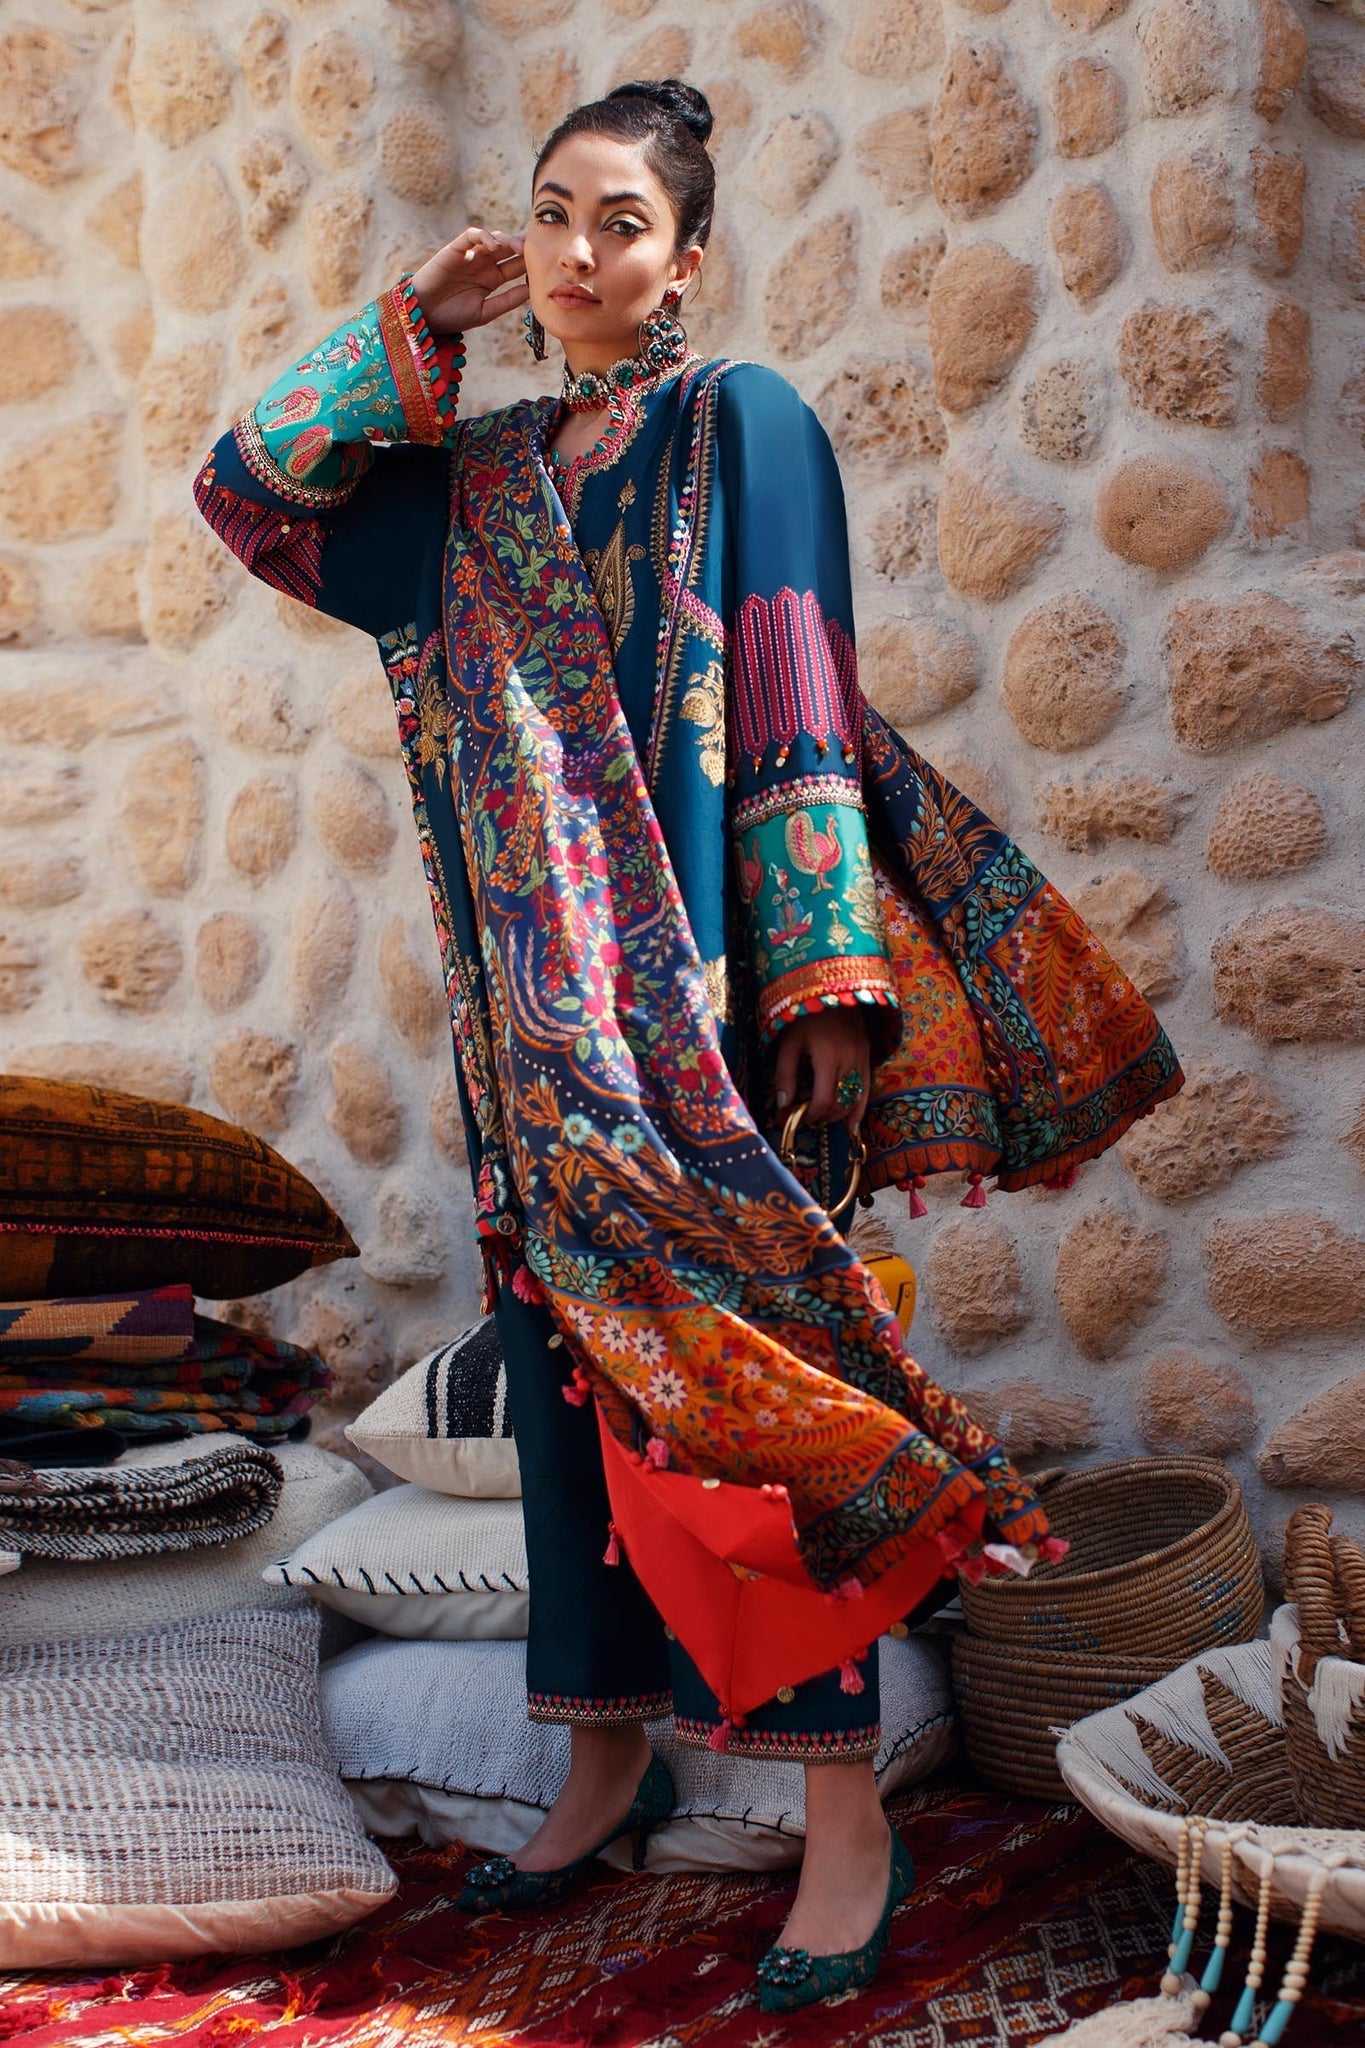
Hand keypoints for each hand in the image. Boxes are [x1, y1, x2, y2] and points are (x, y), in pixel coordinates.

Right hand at [411, 227, 528, 336]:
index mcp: (492, 279)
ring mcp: (470, 255)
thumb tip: (530, 291)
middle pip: (508, 249)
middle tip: (539, 247)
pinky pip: (471, 236)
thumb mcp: (485, 312)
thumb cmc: (452, 316)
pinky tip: (494, 246)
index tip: (546, 264)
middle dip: (523, 246)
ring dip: (508, 240)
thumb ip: (506, 301)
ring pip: (494, 239)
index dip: (530, 263)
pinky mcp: (455, 249)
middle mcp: (483, 264)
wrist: (424, 316)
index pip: (515, 266)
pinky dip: (484, 236)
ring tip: (519, 248)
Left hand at [774, 1010, 871, 1131]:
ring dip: (835, 1115)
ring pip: (853, 1101)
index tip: (789, 1118)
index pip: (822, 1100)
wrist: (834, 990)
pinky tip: (852, 1129)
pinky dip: (858, 1111)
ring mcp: (863, 1060)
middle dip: (818, 1117)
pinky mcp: (868, 1058)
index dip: (806, 1116)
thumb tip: (783, 1107)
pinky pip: (866, 1091)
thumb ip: (785, 1075)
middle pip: (839, 1104)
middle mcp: (850, 1060)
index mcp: (829, 1055)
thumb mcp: (789, 1043)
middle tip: (800, 1117)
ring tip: (817, 1116)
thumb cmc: (806, 1016)